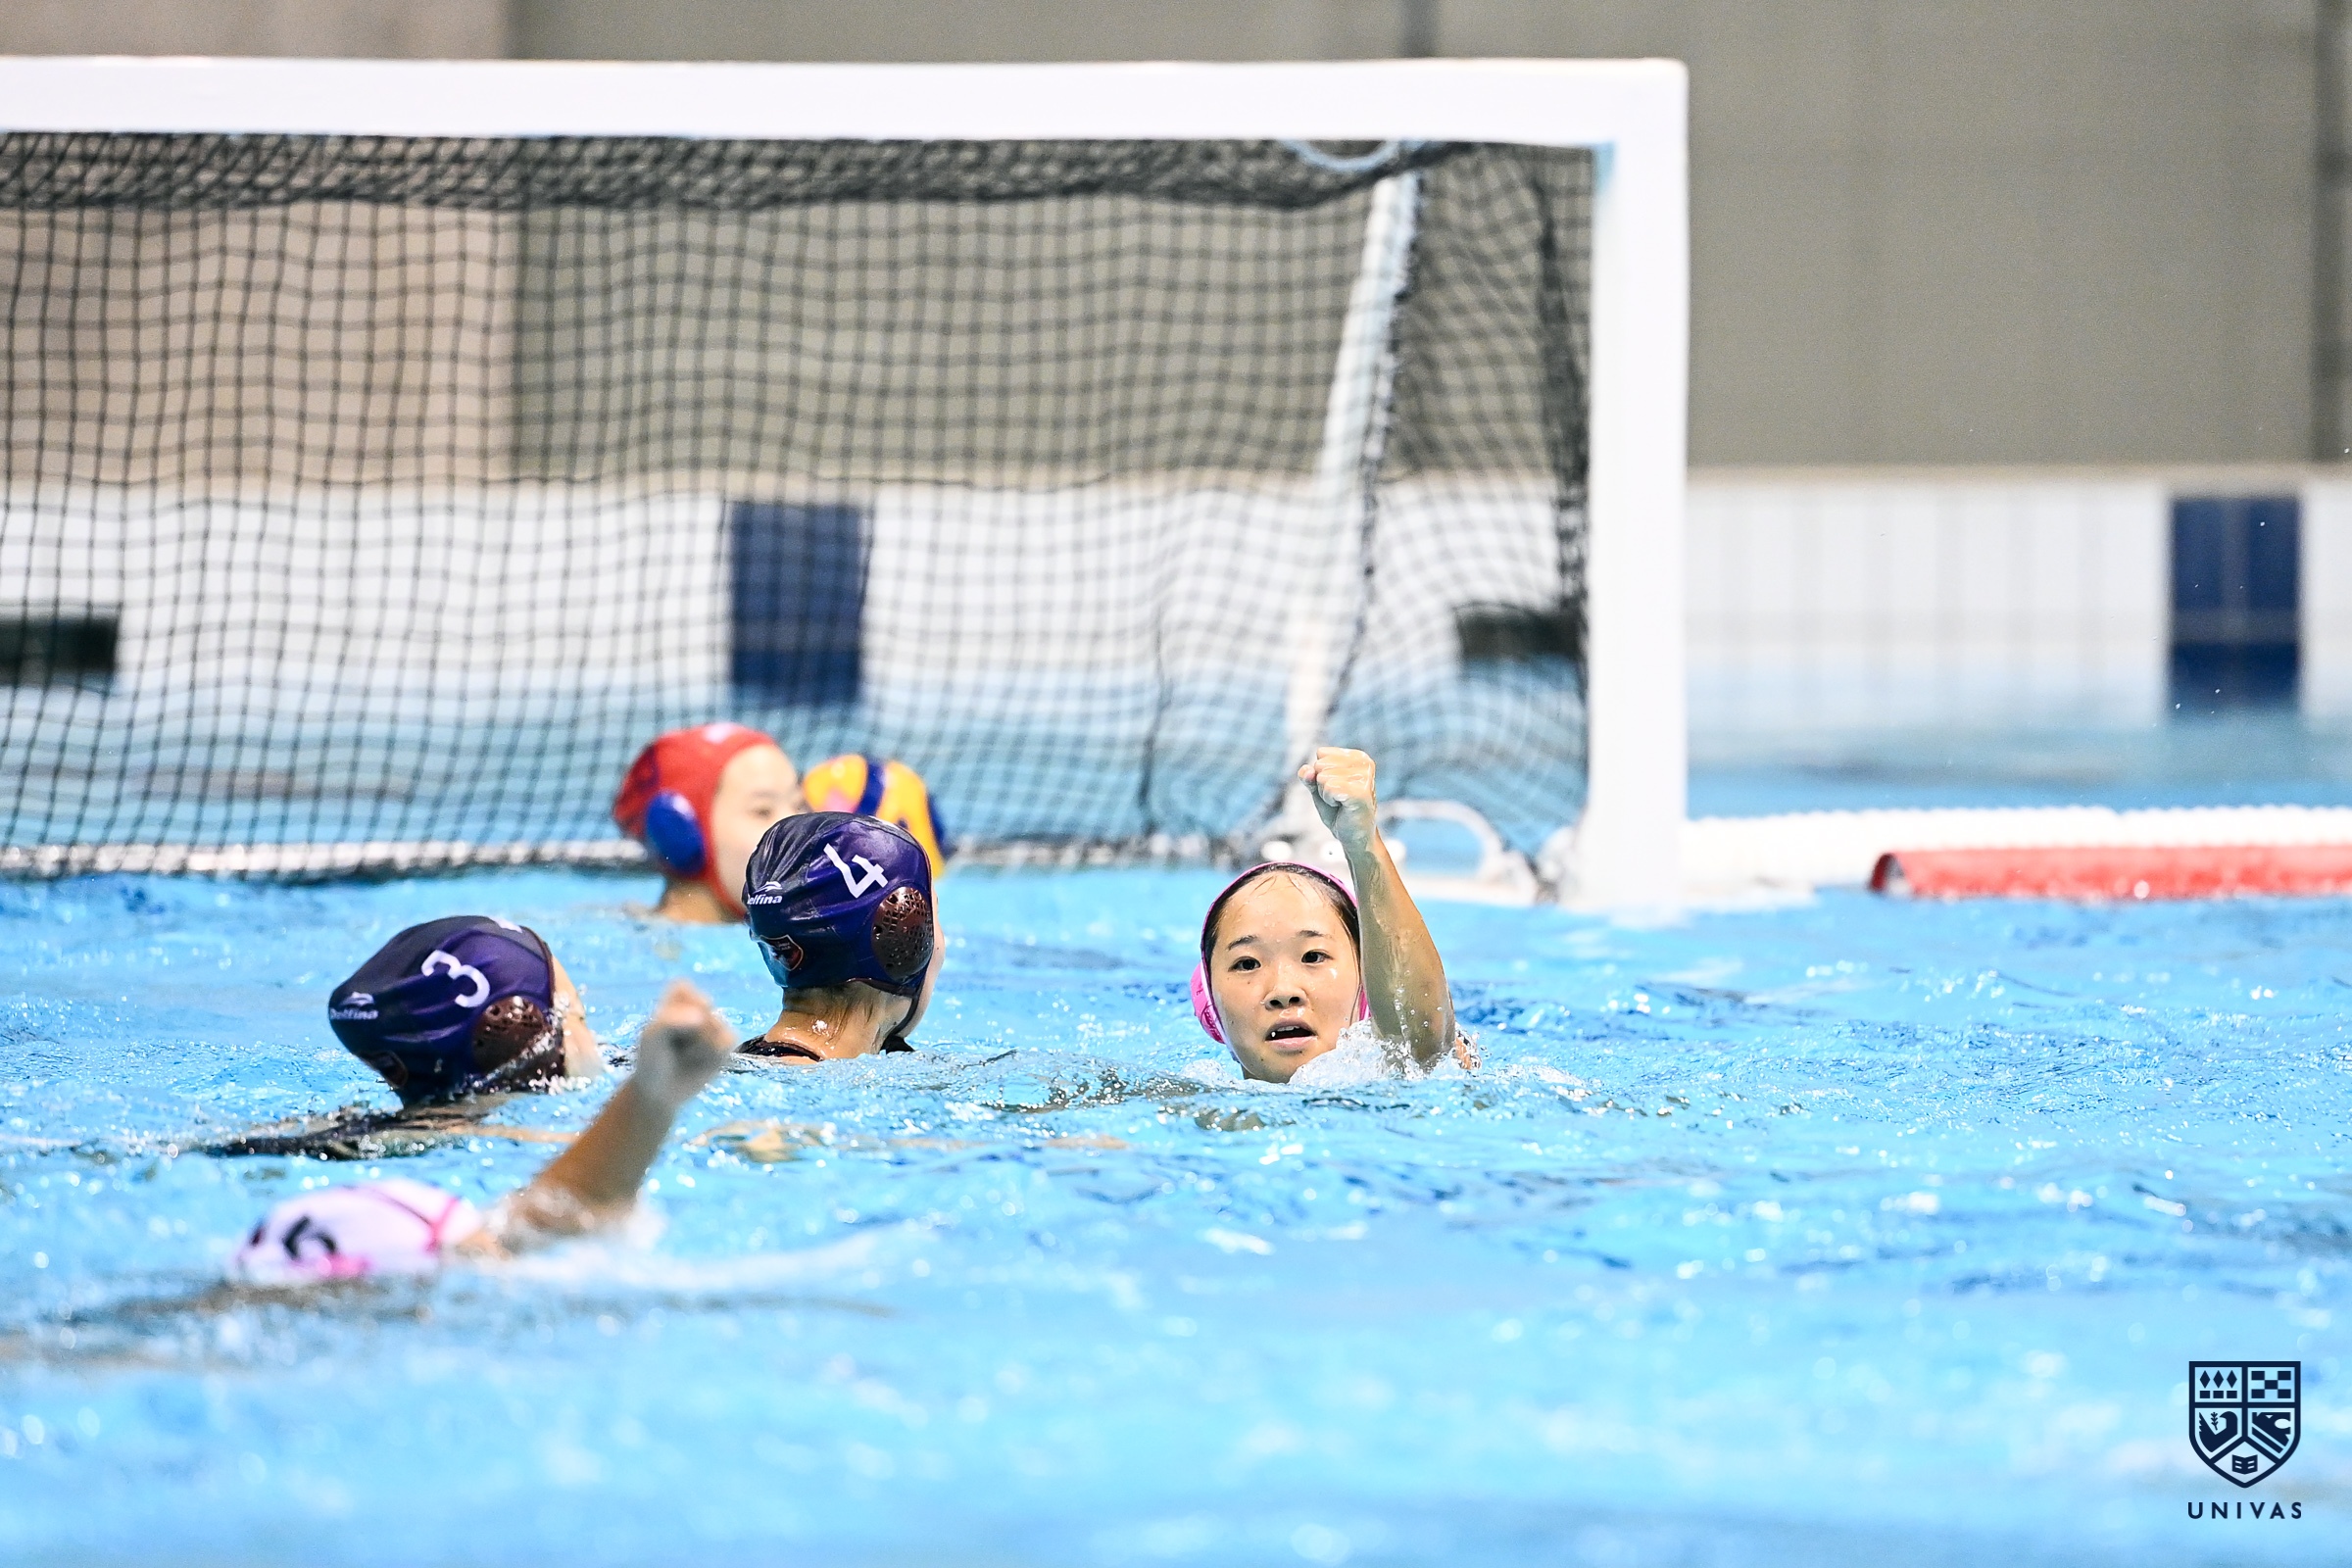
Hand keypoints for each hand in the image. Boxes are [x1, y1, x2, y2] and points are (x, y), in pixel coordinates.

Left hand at [628, 980, 736, 1108]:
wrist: (661, 1093)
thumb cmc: (652, 1060)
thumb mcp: (651, 1037)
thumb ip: (670, 1020)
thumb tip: (702, 1017)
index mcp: (676, 1001)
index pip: (683, 988)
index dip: (676, 1007)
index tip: (664, 1024)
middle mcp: (697, 1009)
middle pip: (701, 1007)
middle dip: (686, 1030)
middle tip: (674, 1045)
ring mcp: (714, 1025)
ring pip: (716, 1025)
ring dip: (698, 1045)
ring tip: (686, 1056)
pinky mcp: (725, 1043)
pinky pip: (729, 1039)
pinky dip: (713, 1054)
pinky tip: (701, 1063)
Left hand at [1299, 746, 1379, 848]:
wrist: (1354, 837)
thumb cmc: (1339, 812)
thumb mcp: (1318, 789)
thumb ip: (1309, 775)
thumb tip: (1307, 770)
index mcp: (1358, 757)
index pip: (1321, 753)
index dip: (1321, 774)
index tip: (1337, 789)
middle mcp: (1364, 763)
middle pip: (1320, 764)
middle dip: (1322, 785)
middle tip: (1339, 798)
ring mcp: (1364, 776)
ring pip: (1322, 777)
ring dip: (1326, 794)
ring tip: (1342, 803)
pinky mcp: (1361, 791)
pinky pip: (1328, 787)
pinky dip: (1329, 800)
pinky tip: (1343, 807)